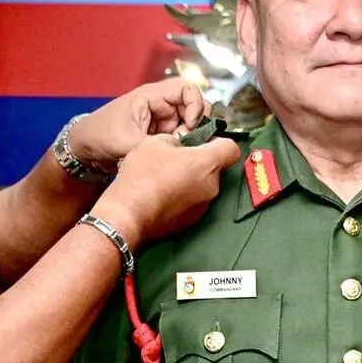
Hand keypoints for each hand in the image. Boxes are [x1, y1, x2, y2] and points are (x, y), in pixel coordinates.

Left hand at [71, 80, 210, 172]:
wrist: (84, 149)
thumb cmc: (99, 135)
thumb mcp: (126, 142)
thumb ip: (155, 146)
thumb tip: (181, 152)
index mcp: (152, 96)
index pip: (188, 89)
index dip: (196, 104)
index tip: (190, 125)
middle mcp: (162, 106)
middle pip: (195, 107)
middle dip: (198, 124)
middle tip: (189, 142)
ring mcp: (163, 121)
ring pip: (191, 125)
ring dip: (192, 139)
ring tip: (181, 152)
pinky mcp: (162, 136)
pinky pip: (182, 139)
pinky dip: (185, 147)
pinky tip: (178, 157)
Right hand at [93, 133, 237, 246]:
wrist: (129, 214)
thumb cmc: (143, 176)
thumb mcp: (156, 142)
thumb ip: (177, 141)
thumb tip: (181, 148)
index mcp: (207, 163)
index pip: (232, 149)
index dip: (220, 142)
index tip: (205, 142)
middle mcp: (212, 186)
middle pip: (216, 168)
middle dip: (201, 162)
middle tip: (177, 159)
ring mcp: (204, 206)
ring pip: (204, 186)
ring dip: (192, 180)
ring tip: (166, 179)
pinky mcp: (192, 221)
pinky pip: (194, 202)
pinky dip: (184, 197)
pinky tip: (164, 195)